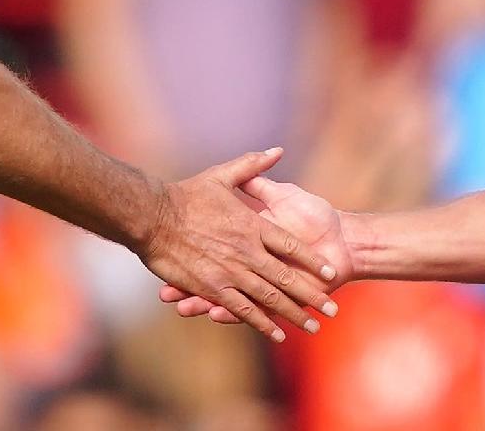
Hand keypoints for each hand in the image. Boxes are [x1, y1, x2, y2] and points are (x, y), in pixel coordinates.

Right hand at [138, 148, 340, 341]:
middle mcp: (247, 251)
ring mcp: (232, 272)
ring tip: (313, 326)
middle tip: (331, 309)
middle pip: (287, 277)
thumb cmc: (186, 194)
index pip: (291, 246)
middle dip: (311, 295)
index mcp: (252, 225)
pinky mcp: (213, 288)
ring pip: (270, 298)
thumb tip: (277, 151)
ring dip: (293, 313)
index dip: (312, 259)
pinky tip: (277, 333)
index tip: (331, 271)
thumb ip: (253, 166)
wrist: (153, 216)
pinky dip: (262, 323)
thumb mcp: (223, 174)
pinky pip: (242, 310)